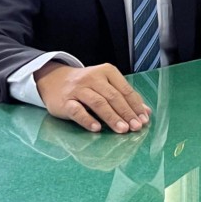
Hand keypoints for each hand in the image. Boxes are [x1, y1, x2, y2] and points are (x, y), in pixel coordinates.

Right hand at [34, 61, 150, 133]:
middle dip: (126, 113)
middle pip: (113, 97)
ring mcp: (78, 89)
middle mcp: (93, 78)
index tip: (144, 119)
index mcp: (107, 72)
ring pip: (98, 103)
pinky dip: (87, 120)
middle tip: (136, 127)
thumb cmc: (87, 85)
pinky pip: (77, 111)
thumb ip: (124, 97)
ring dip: (112, 117)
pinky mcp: (65, 101)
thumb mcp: (106, 85)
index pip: (125, 89)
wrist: (55, 80)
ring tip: (122, 129)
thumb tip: (146, 112)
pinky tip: (97, 128)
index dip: (135, 105)